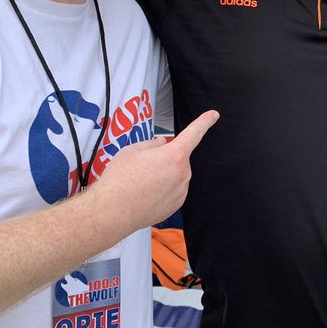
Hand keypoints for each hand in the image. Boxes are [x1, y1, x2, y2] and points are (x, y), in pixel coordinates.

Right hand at [88, 110, 218, 234]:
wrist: (113, 212)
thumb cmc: (120, 178)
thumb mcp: (132, 150)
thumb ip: (152, 144)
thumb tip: (162, 144)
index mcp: (174, 155)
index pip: (194, 133)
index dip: (204, 122)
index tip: (214, 115)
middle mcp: (183, 173)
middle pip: (177, 158)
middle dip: (164, 158)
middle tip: (141, 166)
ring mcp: (181, 191)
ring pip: (175, 175)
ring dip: (162, 175)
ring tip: (139, 183)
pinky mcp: (176, 205)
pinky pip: (173, 190)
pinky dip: (162, 189)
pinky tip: (144, 194)